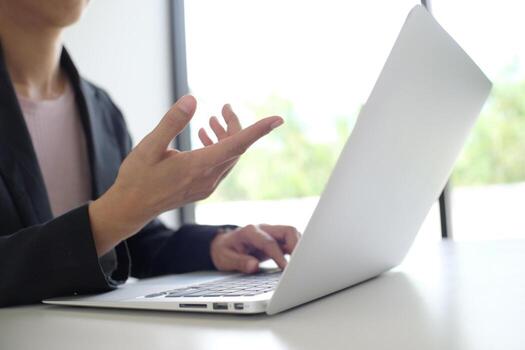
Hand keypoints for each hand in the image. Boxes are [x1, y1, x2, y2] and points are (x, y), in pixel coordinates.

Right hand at [89, 95, 283, 255]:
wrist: (131, 208)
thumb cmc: (137, 177)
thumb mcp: (149, 146)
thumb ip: (172, 122)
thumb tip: (192, 99)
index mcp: (197, 166)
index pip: (236, 144)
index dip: (257, 130)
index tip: (277, 119)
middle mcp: (208, 178)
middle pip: (235, 148)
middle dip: (234, 126)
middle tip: (225, 108)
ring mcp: (207, 185)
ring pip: (228, 157)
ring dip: (225, 137)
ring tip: (211, 120)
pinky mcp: (203, 188)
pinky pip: (220, 165)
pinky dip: (218, 148)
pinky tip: (203, 136)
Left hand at [210, 224, 300, 272]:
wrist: (223, 245)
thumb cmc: (224, 251)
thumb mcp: (226, 259)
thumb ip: (240, 262)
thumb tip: (253, 266)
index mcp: (250, 232)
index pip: (269, 242)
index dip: (279, 256)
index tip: (286, 269)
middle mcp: (263, 229)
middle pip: (287, 231)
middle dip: (297, 246)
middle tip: (300, 263)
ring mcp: (271, 233)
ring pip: (292, 234)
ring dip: (299, 247)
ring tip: (302, 263)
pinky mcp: (276, 240)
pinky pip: (291, 241)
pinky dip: (297, 250)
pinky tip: (298, 262)